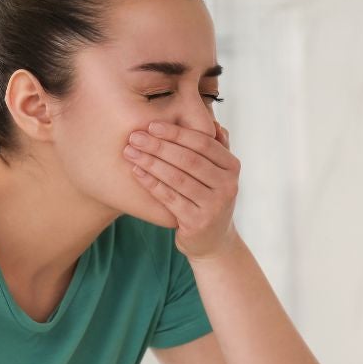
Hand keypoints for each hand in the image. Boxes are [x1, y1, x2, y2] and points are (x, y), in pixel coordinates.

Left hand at [123, 118, 240, 259]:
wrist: (213, 242)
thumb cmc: (209, 199)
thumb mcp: (218, 173)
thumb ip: (216, 148)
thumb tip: (213, 121)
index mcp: (232, 167)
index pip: (203, 143)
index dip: (177, 133)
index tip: (152, 125)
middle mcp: (227, 186)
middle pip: (189, 160)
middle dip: (159, 146)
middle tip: (135, 136)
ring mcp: (214, 206)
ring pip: (177, 178)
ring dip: (151, 162)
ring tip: (130, 151)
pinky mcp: (197, 223)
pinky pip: (169, 198)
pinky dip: (151, 183)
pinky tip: (136, 171)